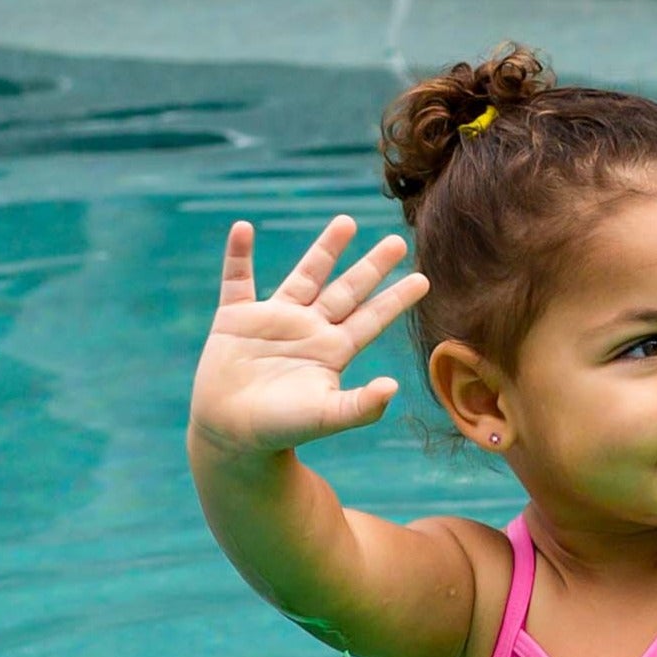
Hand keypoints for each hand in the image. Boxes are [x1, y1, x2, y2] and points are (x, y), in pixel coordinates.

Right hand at [188, 216, 428, 462]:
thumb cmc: (282, 430)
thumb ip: (361, 406)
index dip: (396, 299)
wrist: (232, 435)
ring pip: (305, 276)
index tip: (424, 279)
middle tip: (398, 241)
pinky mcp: (235, 318)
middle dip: (372, 266)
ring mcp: (273, 320)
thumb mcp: (326, 416)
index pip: (372, 318)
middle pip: (347, 290)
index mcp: (332, 351)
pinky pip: (236, 279)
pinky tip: (243, 228)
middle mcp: (309, 329)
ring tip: (347, 222)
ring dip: (325, 249)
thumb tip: (394, 387)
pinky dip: (238, 255)